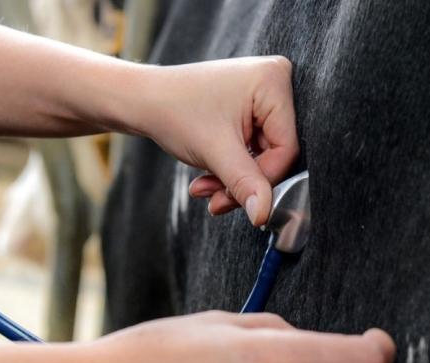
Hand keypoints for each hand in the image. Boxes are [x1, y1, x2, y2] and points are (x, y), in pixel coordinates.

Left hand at [139, 57, 298, 225]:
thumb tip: (264, 215)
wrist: (143, 101)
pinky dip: (232, 169)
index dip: (262, 180)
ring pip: (264, 157)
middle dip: (243, 182)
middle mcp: (276, 81)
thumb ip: (245, 184)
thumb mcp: (215, 152)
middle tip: (214, 199)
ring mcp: (264, 94)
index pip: (287, 148)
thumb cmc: (174, 111)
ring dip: (235, 181)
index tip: (232, 196)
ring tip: (204, 188)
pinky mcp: (253, 107)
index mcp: (274, 80)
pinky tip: (209, 175)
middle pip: (276, 154)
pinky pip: (255, 149)